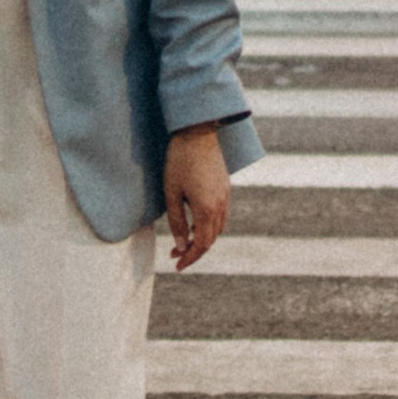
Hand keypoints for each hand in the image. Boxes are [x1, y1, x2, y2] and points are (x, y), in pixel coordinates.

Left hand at [163, 125, 231, 270]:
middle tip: (176, 256)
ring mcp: (226, 196)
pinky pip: (221, 215)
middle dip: (194, 250)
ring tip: (184, 241)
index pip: (201, 244)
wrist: (197, 132)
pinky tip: (195, 223)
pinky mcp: (225, 187)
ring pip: (218, 228)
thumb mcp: (172, 193)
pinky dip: (209, 225)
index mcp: (207, 209)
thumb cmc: (180, 161)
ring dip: (202, 238)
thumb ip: (177, 222)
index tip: (177, 266)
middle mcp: (220, 206)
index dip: (190, 258)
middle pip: (211, 239)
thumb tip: (180, 246)